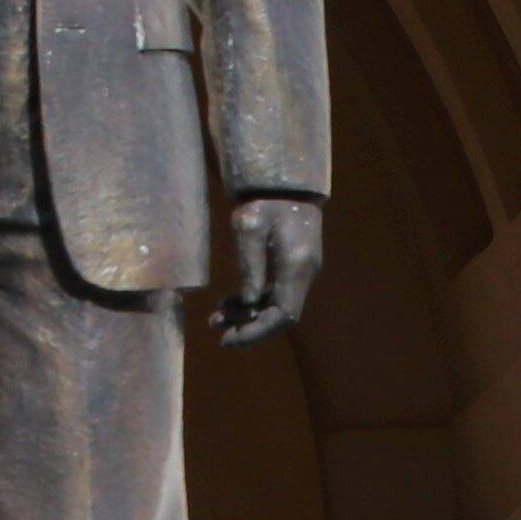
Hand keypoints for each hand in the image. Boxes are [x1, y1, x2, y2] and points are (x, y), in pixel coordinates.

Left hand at [216, 195, 321, 346]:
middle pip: (281, 315)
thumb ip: (249, 264)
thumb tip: (249, 302)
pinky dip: (253, 302)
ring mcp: (301, 270)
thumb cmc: (264, 198)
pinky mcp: (293, 266)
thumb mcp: (249, 226)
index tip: (230, 339)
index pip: (284, 314)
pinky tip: (229, 303)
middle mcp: (304, 273)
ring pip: (277, 306)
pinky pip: (276, 294)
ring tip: (216, 319)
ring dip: (248, 316)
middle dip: (250, 328)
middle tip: (219, 333)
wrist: (284, 181)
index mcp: (296, 265)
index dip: (258, 331)